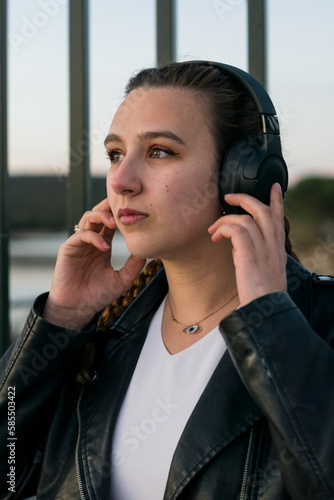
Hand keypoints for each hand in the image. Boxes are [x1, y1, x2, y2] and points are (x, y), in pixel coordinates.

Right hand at [43, 199, 145, 328]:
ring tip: (115, 223)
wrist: (78, 308)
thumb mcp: (122, 280)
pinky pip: (81, 235)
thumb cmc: (98, 295)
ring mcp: (79, 244)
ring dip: (101, 216)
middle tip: (123, 207)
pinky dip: (94, 237)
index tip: (134, 210)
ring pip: (88, 218)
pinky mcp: (68, 249)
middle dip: (109, 207)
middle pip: (98, 214)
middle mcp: (90, 241)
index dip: (119, 215)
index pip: (110, 223)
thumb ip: (133, 266)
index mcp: (103, 245)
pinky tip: (105, 247)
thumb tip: (147, 252)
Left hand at [208, 183, 286, 306]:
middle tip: (228, 196)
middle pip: (262, 210)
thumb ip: (255, 257)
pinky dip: (223, 229)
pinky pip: (236, 230)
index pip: (279, 218)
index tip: (273, 186)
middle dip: (244, 198)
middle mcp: (272, 246)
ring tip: (213, 229)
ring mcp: (262, 249)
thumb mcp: (265, 273)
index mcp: (277, 250)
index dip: (276, 200)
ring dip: (225, 219)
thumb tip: (239, 250)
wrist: (266, 311)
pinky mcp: (249, 255)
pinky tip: (215, 238)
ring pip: (246, 218)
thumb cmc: (262, 296)